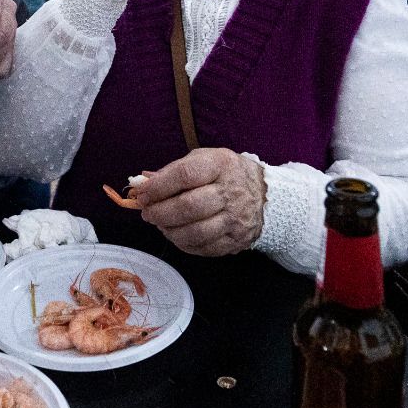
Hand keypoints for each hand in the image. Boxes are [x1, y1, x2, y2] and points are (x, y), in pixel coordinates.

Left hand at [134, 148, 266, 256]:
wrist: (265, 195)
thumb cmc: (225, 175)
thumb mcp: (204, 160)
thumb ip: (173, 171)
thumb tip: (143, 185)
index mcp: (220, 164)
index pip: (185, 175)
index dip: (158, 187)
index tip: (142, 194)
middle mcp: (231, 191)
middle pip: (189, 206)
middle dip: (160, 212)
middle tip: (148, 213)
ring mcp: (235, 218)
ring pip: (195, 232)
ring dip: (170, 231)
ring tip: (161, 225)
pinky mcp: (236, 240)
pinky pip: (204, 247)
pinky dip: (184, 244)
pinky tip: (177, 235)